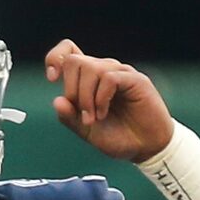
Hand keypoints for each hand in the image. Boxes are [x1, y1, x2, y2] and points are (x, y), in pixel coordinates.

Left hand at [44, 40, 174, 161]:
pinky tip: (103, 113)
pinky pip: (108, 77)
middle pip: (74, 61)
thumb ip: (70, 118)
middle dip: (71, 90)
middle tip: (82, 115)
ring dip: (86, 97)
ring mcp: (119, 73)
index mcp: (89, 80)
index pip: (68, 52)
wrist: (147, 148)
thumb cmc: (120, 137)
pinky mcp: (134, 79)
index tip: (52, 79)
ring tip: (94, 119)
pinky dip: (100, 98)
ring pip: (90, 68)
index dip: (55, 58)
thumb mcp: (87, 132)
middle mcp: (103, 71)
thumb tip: (57, 100)